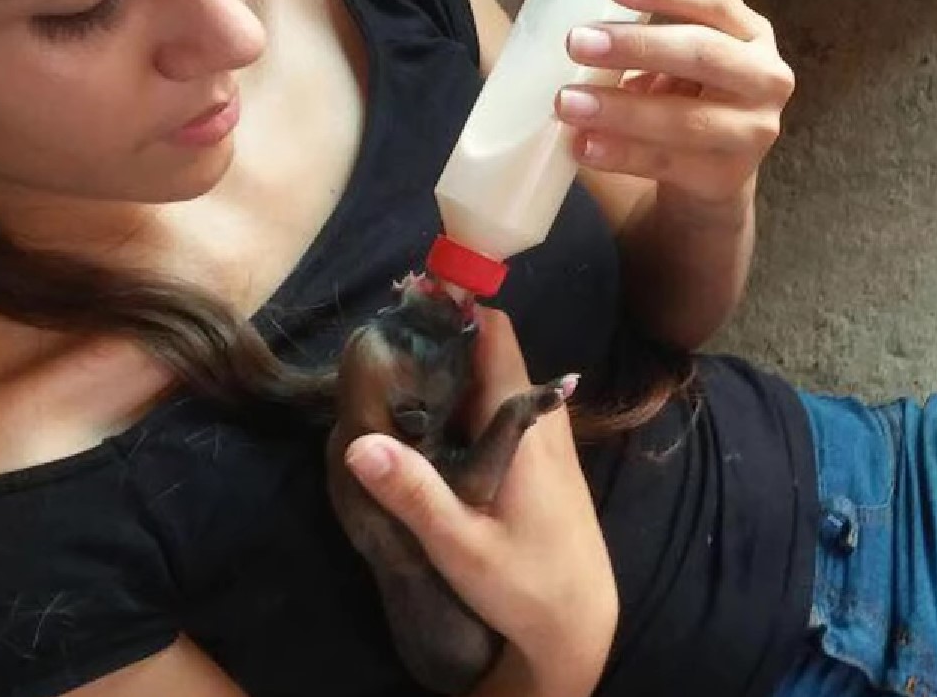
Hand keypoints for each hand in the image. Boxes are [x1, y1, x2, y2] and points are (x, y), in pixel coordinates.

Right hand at [345, 308, 616, 696]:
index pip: (494, 333)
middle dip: (437, 344)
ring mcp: (544, 437)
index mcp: (523, 423)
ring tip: (394, 390)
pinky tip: (427, 432)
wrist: (580, 626)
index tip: (403, 311)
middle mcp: (540, 417)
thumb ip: (413, 493)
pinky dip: (463, 404)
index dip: (452, 310)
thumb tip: (357, 442)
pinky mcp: (541, 459)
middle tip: (381, 358)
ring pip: (492, 380)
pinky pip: (499, 408)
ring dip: (448, 377)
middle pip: (487, 351)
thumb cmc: (525, 586)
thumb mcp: (460, 546)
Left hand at [555, 0, 794, 211]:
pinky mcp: (726, 178)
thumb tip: (555, 20)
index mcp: (748, 33)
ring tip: (566, 103)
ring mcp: (753, 132)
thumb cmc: (675, 105)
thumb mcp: (669, 65)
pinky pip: (668, 163)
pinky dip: (621, 154)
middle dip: (637, 45)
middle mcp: (764, 77)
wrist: (705, 183)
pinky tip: (583, 146)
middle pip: (703, 53)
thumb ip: (635, 41)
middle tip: (575, 41)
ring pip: (685, 118)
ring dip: (620, 109)